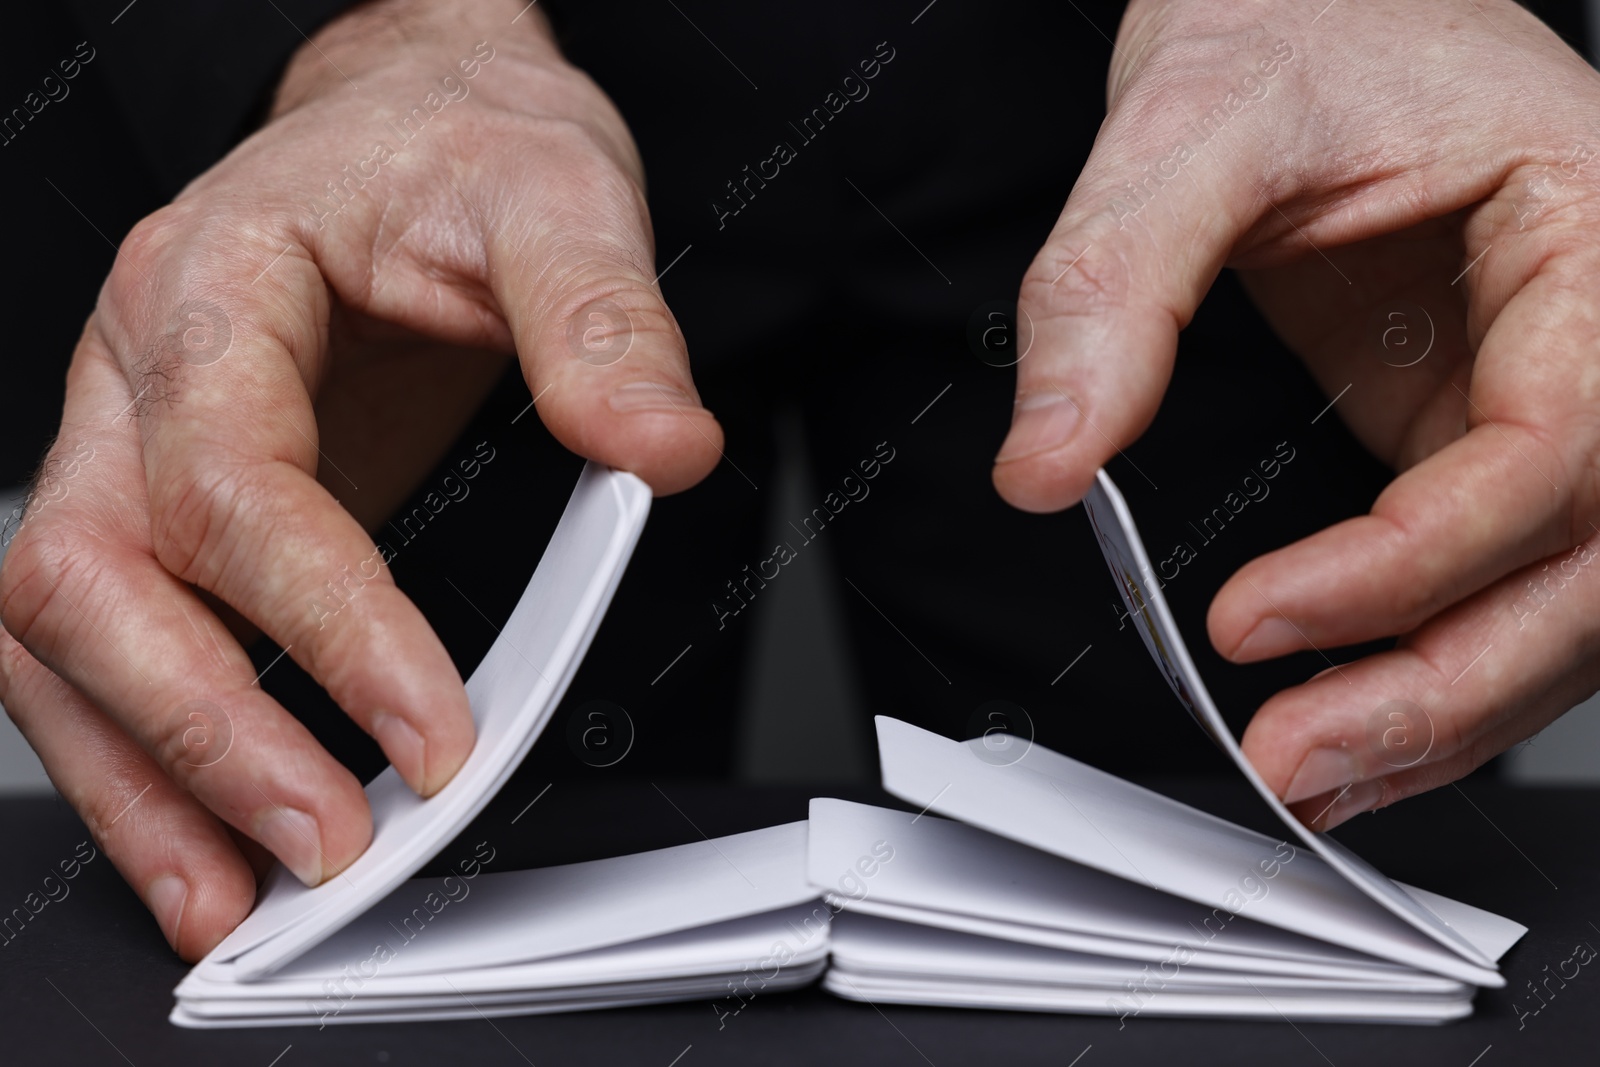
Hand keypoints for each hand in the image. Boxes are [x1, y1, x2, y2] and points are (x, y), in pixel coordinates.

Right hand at [0, 0, 719, 959]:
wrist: (411, 114)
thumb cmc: (457, 143)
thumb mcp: (553, 194)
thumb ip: (603, 322)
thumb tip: (658, 446)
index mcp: (209, 285)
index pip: (232, 483)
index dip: (325, 623)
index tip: (429, 729)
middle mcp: (137, 371)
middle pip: (90, 577)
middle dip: (199, 733)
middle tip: (322, 848)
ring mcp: (134, 440)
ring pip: (59, 631)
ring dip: (140, 777)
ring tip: (233, 897)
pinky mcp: (170, 500)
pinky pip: (106, 639)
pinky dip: (148, 748)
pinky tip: (212, 829)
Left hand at [993, 0, 1599, 827]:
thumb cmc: (1299, 15)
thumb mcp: (1191, 121)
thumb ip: (1114, 291)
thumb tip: (1053, 461)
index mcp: (1588, 235)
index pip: (1552, 449)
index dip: (1413, 563)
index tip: (1260, 618)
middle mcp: (1597, 329)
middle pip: (1593, 564)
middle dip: (1445, 685)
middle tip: (1298, 756)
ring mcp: (1549, 387)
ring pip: (1565, 598)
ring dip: (1445, 705)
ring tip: (1314, 768)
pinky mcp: (1478, 426)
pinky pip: (1492, 571)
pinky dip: (1428, 656)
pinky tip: (1348, 711)